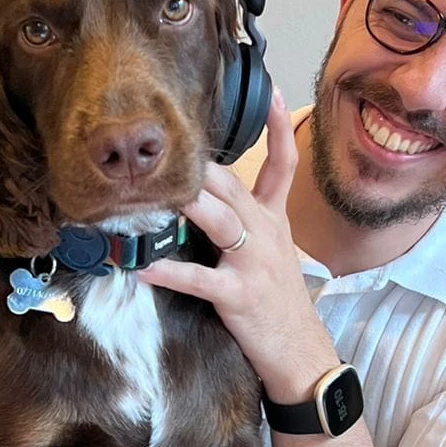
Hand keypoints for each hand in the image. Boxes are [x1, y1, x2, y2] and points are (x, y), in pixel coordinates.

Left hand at [139, 89, 337, 401]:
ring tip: (152, 191)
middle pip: (233, 186)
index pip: (284, 165)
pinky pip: (199, 279)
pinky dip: (169, 271)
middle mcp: (266, 234)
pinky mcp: (239, 295)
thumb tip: (204, 202)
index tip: (274, 92)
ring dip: (186, 203)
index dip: (279, 129)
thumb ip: (245, 225)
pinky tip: (143, 266)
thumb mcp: (272, 255)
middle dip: (200, 165)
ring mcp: (253, 263)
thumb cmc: (279, 305)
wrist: (302, 354)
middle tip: (164, 143)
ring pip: (219, 220)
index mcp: (274, 222)